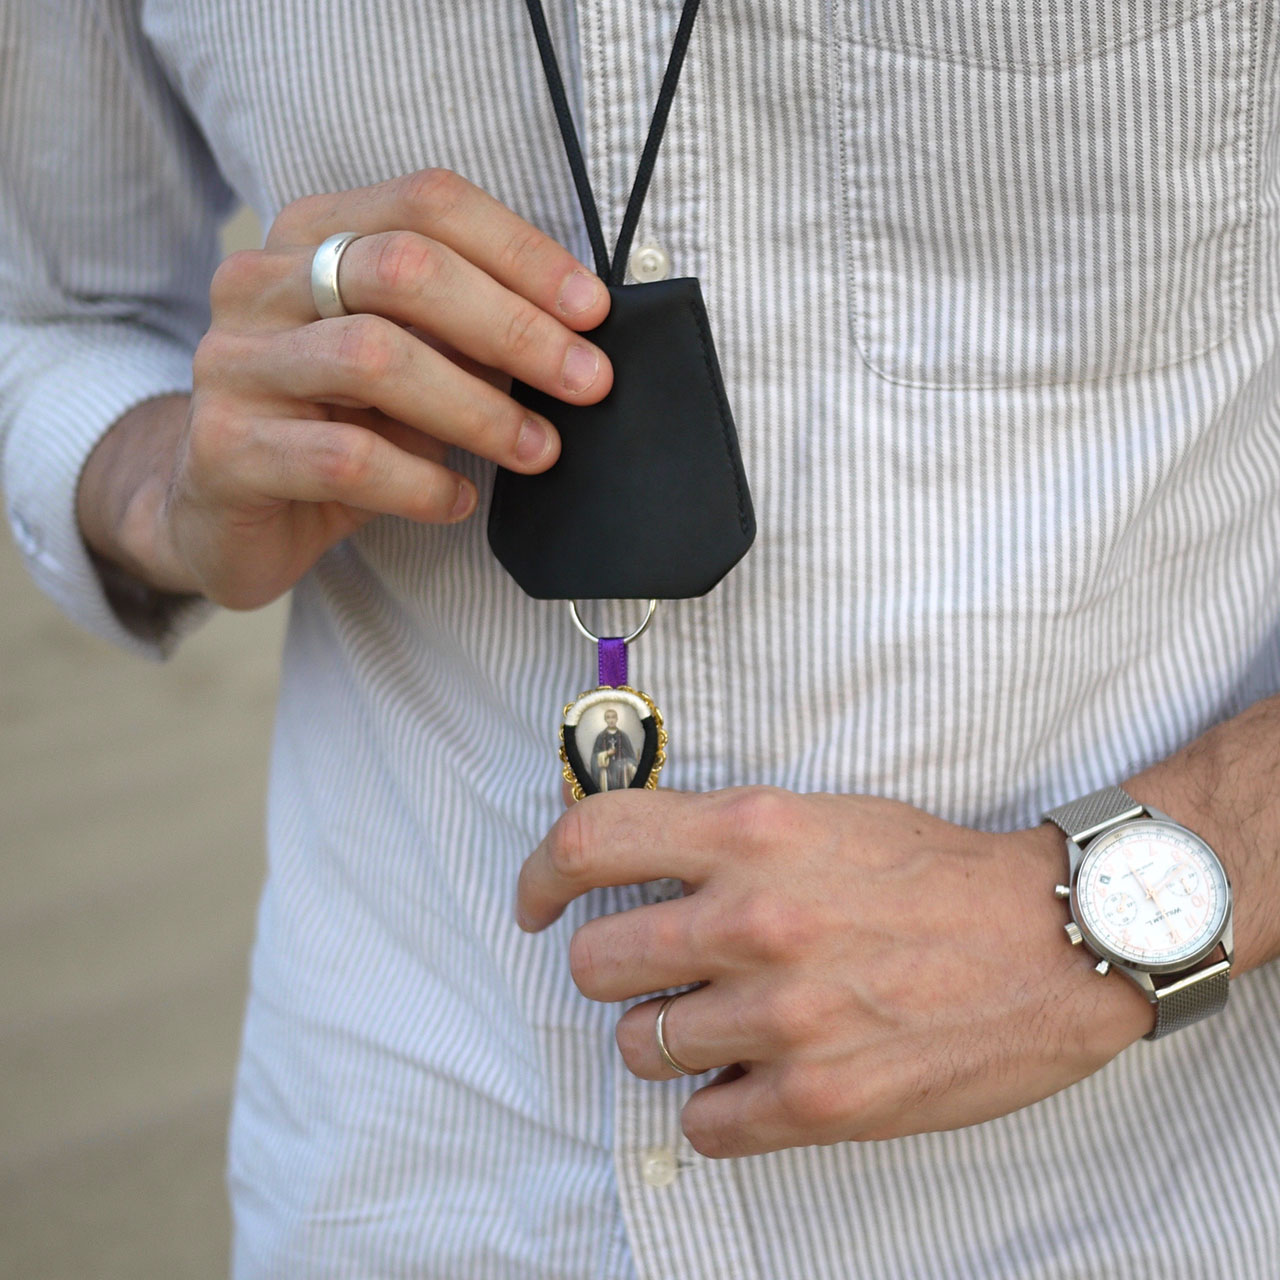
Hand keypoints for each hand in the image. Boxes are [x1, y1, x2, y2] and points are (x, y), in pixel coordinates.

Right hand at [83, 169, 612, 606]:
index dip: (521, 251)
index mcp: (311, 235)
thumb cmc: (337, 428)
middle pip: (403, 269)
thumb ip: (468, 336)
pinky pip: (344, 456)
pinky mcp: (224, 448)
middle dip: (514, 327)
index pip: (427, 204)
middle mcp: (259, 282)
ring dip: (478, 408)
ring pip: (374, 358)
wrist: (227, 515)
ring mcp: (234, 363)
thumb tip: (575, 338)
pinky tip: (457, 500)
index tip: (593, 312)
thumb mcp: (409, 364)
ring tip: (537, 450)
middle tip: (587, 383)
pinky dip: (421, 482)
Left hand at [517, 787, 1153, 1156]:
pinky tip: (757, 1080)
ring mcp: (782, 1016)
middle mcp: (753, 919)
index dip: (540, 875)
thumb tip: (632, 868)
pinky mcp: (817, 1103)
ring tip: (729, 1024)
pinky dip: (717, 1108)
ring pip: (638, 1049)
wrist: (1053, 939)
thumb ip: (722, 836)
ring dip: (670, 1040)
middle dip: (616, 971)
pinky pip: (700, 1126)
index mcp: (751, 832)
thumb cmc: (936, 872)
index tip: (537, 903)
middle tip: (660, 973)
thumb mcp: (819, 815)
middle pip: (594, 963)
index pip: (590, 843)